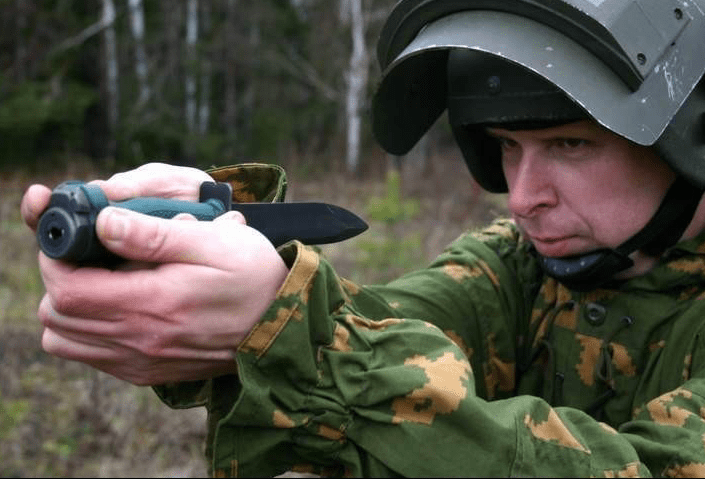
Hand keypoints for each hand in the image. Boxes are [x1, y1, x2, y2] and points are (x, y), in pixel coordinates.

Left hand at [22, 163, 288, 384]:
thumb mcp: (214, 241)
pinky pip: (93, 356)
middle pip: (57, 317)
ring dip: (70, 307)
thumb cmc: (253, 275)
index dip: (55, 259)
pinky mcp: (150, 372)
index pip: (67, 290)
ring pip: (66, 341)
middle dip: (60, 279)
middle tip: (88, 254)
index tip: (71, 238)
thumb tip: (103, 223)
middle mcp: (140, 341)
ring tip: (101, 280)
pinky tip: (121, 304)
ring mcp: (143, 362)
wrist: (284, 324)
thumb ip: (154, 234)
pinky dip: (89, 330)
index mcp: (153, 304)